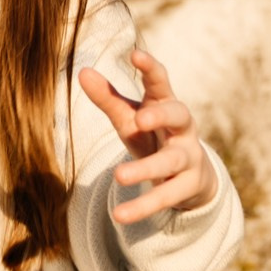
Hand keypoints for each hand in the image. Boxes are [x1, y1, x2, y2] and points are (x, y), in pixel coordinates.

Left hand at [77, 47, 217, 225]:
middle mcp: (182, 127)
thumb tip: (81, 71)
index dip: (150, 68)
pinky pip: (167, 196)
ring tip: (119, 176)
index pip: (161, 81)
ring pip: (171, 160)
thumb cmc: (153, 136)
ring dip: (146, 169)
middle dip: (161, 116)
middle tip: (139, 120)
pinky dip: (143, 207)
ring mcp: (189, 156)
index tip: (135, 54)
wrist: (189, 176)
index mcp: (165, 103)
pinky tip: (120, 216)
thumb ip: (108, 98)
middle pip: (179, 114)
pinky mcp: (188, 186)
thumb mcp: (129, 118)